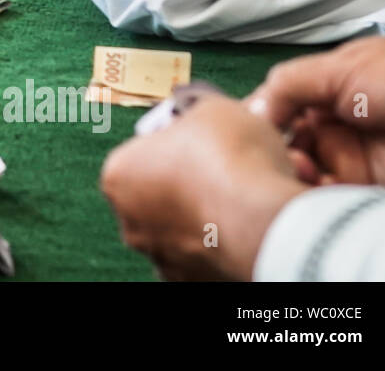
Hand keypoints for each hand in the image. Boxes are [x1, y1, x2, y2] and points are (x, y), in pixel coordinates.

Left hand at [101, 96, 306, 280]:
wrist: (266, 220)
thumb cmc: (232, 162)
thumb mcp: (213, 108)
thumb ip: (195, 107)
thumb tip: (196, 105)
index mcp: (118, 174)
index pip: (141, 151)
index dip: (173, 142)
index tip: (198, 139)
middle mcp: (130, 221)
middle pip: (157, 191)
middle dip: (186, 180)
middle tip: (222, 167)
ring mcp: (161, 255)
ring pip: (181, 226)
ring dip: (204, 212)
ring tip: (240, 196)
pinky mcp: (193, 278)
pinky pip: (205, 253)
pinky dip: (220, 241)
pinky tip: (244, 224)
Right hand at [248, 36, 384, 187]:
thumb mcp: (342, 66)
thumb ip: (288, 83)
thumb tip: (250, 110)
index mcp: (324, 88)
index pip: (275, 104)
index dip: (258, 117)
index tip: (246, 126)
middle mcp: (331, 123)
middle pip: (281, 140)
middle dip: (271, 147)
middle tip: (276, 149)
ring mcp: (346, 156)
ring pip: (298, 169)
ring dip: (289, 170)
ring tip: (296, 167)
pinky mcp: (360, 188)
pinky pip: (323, 194)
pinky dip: (311, 193)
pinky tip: (312, 182)